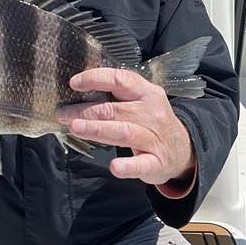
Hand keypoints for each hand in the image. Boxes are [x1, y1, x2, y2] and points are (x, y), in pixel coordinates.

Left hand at [57, 68, 195, 186]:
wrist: (182, 150)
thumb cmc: (151, 122)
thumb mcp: (140, 102)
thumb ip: (116, 96)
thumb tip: (78, 90)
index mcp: (146, 92)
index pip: (120, 79)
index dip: (97, 78)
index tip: (74, 83)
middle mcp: (151, 112)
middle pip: (114, 109)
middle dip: (86, 111)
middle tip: (63, 113)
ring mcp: (155, 138)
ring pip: (124, 132)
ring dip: (98, 129)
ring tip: (75, 128)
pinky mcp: (157, 162)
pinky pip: (142, 164)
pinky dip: (128, 166)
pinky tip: (115, 166)